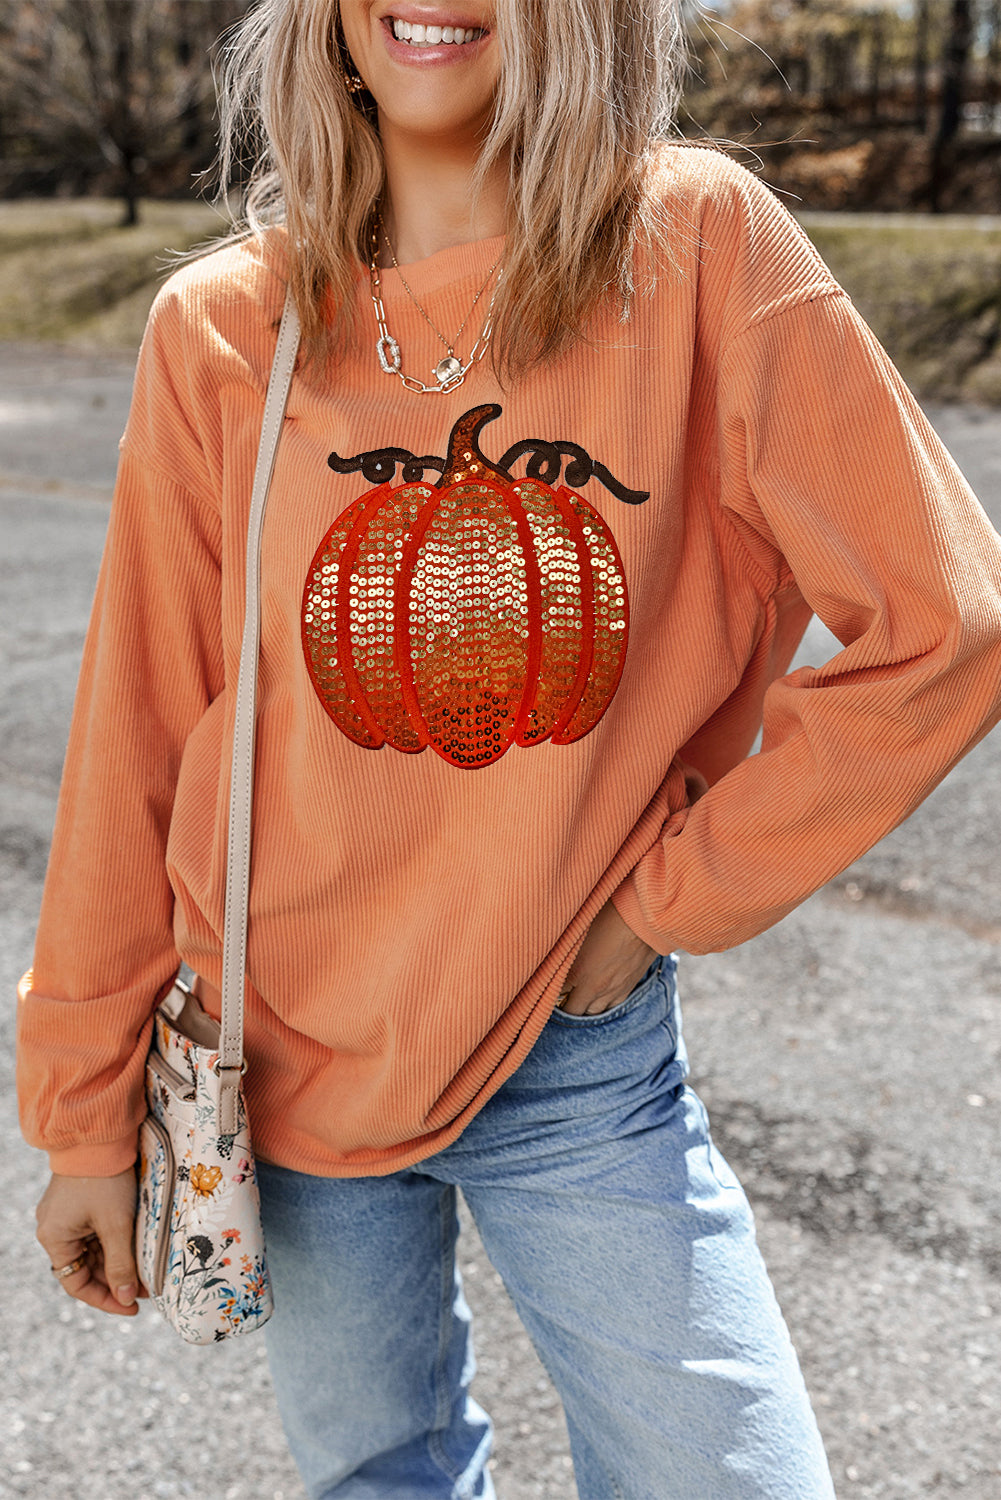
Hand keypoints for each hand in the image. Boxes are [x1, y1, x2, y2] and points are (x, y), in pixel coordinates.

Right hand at [36, 1169, 145, 1316]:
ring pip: (94, 1250)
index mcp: (54, 1239)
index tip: (133, 1306)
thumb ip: (120, 1264)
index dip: (105, 1299)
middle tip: (148, 1287)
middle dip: (117, 1279)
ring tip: (147, 1270)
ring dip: (119, 1261)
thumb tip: (127, 1298)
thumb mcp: (116, 1225)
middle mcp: (55, 1229)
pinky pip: (97, 1231)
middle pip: (86, 1267)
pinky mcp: (81, 1201)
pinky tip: (138, 1247)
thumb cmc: (105, 1180)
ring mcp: (67, 1214)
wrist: (100, 1135)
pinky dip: (116, 1242)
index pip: (77, 1284)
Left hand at [557, 899, 656, 1014]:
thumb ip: (562, 946)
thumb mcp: (578, 928)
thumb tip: (547, 949)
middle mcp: (593, 987)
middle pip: (572, 1010)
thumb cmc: (609, 915)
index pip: (553, 993)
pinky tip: (597, 994)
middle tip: (558, 992)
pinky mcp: (628, 988)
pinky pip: (611, 1007)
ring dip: (583, 1006)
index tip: (543, 983)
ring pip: (592, 1012)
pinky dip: (601, 1003)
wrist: (644, 918)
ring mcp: (612, 991)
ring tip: (577, 994)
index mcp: (576, 972)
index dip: (546, 988)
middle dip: (564, 1004)